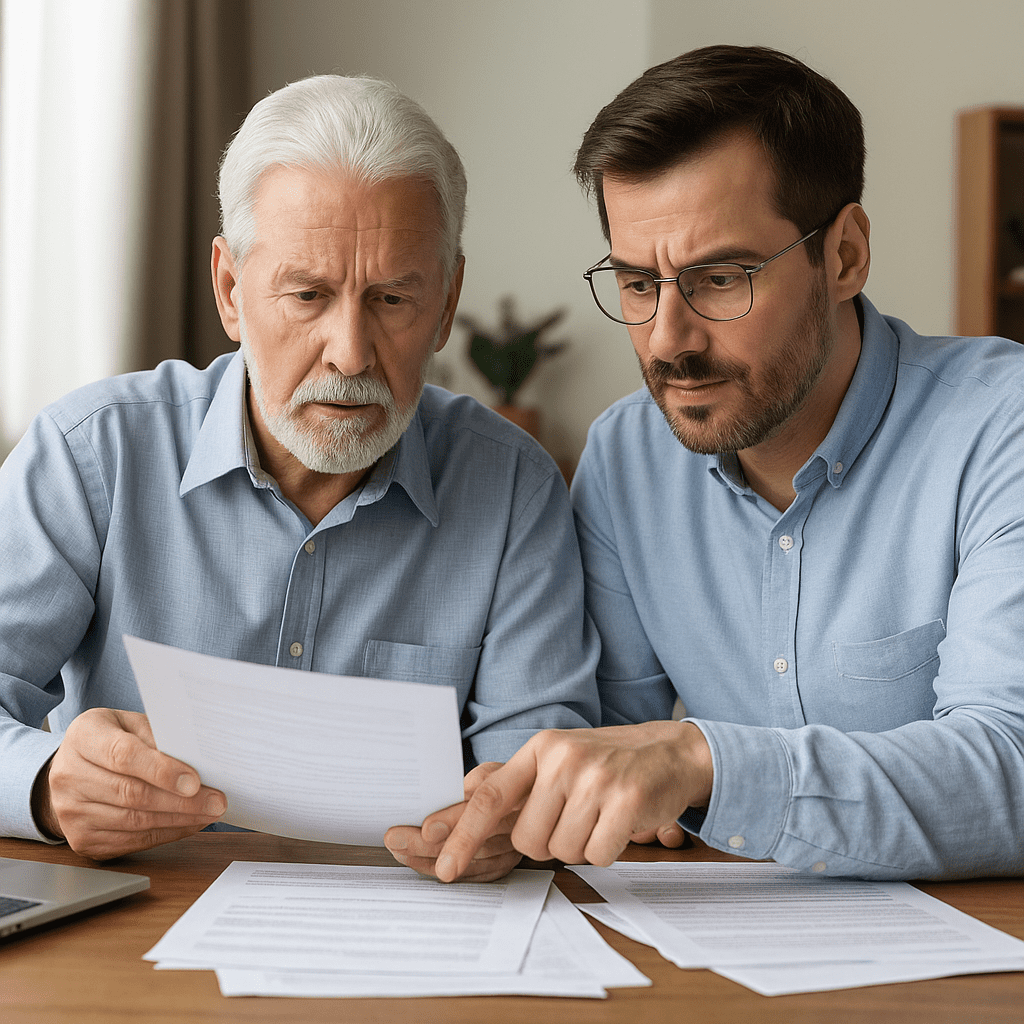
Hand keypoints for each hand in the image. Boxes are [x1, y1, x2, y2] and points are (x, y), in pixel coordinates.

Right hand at [33, 707, 226, 859]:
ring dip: (178, 820)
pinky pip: (131, 841)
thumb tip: (196, 757)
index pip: (123, 756)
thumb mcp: (130, 723)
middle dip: (181, 801)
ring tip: (209, 813)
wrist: (72, 768)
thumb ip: (157, 735)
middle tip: (215, 801)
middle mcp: (69, 776)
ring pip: (133, 821)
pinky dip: (165, 833)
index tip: (194, 781)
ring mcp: (71, 812)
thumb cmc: (111, 740)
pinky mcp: (82, 840)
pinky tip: (188, 824)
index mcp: (83, 737)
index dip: (161, 770)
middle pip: (131, 794)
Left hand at [384, 762, 522, 881]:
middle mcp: (520, 819)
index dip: (454, 820)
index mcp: (515, 787)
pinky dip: (452, 873)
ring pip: (476, 861)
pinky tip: (425, 866)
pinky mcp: (512, 863)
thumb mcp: (490, 773)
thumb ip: (468, 788)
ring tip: (402, 853)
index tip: (425, 830)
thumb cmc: (505, 780)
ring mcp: (518, 845)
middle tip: (397, 842)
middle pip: (474, 839)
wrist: (539, 797)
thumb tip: (435, 807)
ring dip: (435, 861)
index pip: (484, 805)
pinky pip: (482, 875)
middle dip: (431, 845)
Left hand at [433, 721, 712, 882]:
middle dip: (547, 844)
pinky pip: (597, 855)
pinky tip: (618, 825)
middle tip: (572, 821)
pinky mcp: (627, 800)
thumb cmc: (606, 762)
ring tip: (598, 818)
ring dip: (580, 847)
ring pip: (564, 851)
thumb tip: (462, 798)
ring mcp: (596, 779)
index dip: (465, 834)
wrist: (670, 752)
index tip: (445, 867)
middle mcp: (564, 759)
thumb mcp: (558, 758)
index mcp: (541, 748)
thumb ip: (516, 781)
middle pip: (529, 839)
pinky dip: (606, 851)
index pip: (492, 796)